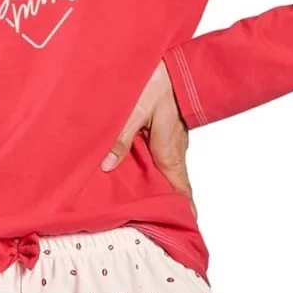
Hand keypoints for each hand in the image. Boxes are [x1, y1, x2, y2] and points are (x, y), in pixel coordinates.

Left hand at [100, 59, 196, 217]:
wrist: (173, 64)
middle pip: (172, 186)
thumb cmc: (158, 83)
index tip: (184, 228)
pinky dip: (154, 172)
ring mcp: (172, 144)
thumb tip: (108, 165)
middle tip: (159, 225)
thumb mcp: (134, 110)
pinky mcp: (166, 135)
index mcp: (168, 152)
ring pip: (166, 173)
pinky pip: (161, 159)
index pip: (180, 190)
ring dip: (159, 189)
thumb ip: (121, 138)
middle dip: (168, 206)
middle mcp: (173, 152)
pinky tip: (139, 176)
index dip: (182, 210)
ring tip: (145, 207)